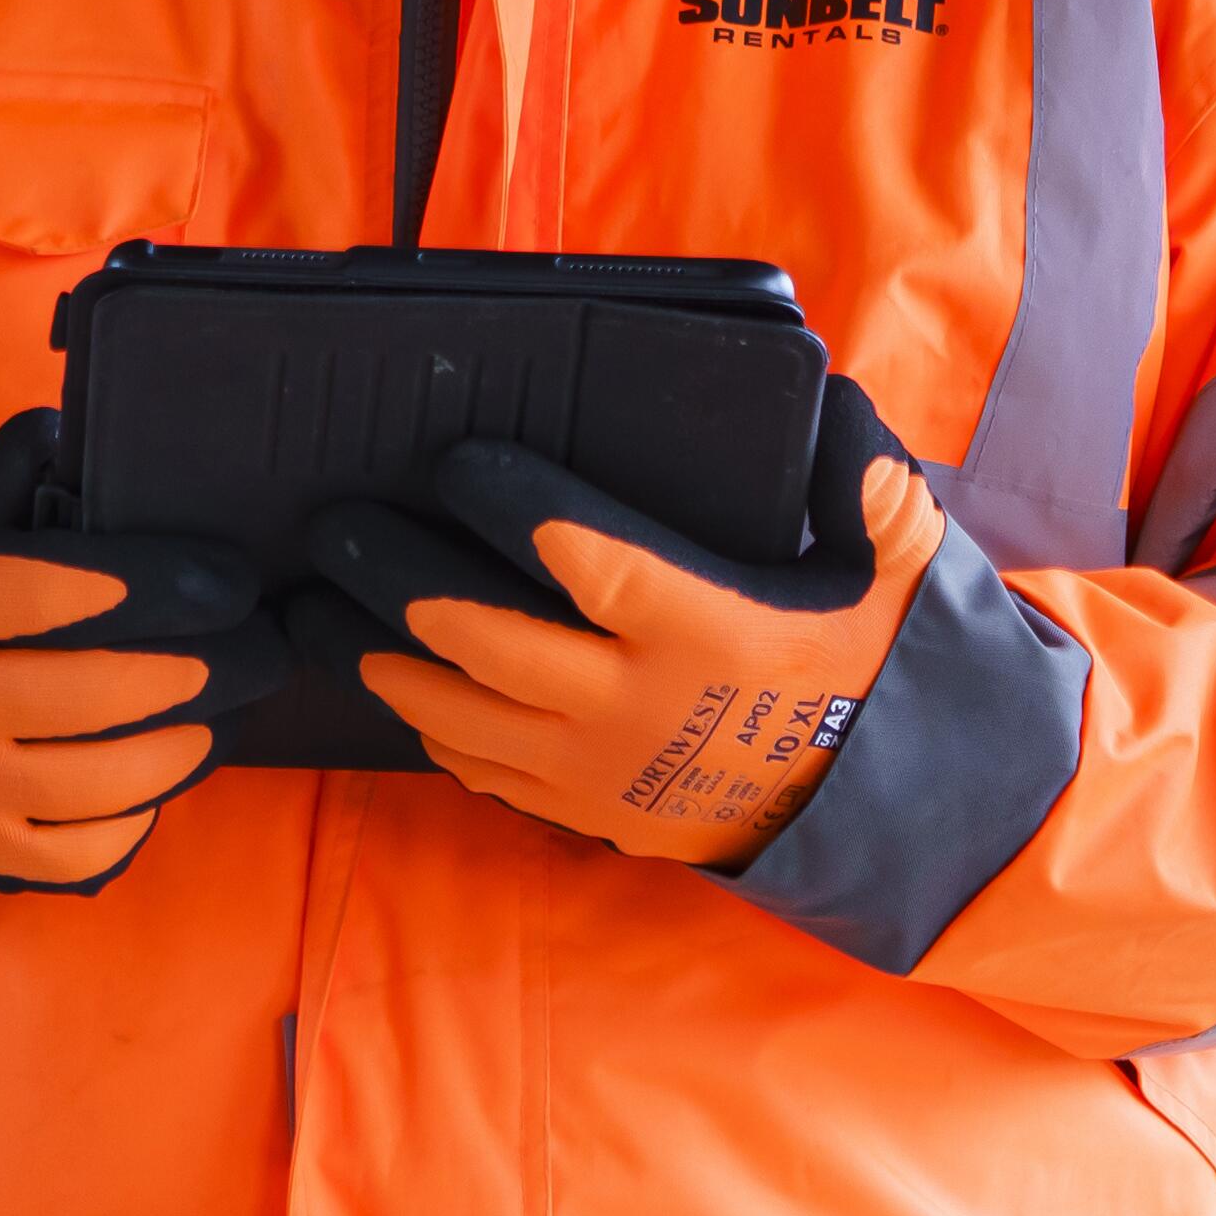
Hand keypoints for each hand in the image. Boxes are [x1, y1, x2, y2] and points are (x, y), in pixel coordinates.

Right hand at [0, 418, 263, 892]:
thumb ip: (2, 475)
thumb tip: (65, 438)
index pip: (63, 591)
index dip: (162, 584)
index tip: (231, 580)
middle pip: (106, 691)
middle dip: (212, 669)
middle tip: (263, 648)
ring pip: (107, 778)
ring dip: (192, 743)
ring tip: (228, 712)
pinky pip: (85, 850)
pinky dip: (138, 819)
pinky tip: (162, 777)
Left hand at [313, 377, 945, 870]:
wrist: (881, 808)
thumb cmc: (872, 665)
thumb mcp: (895, 568)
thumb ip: (866, 484)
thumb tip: (828, 402)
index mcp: (707, 631)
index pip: (587, 561)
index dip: (514, 507)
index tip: (456, 463)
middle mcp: (638, 709)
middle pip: (485, 640)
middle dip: (397, 578)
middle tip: (337, 526)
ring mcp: (601, 771)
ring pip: (457, 714)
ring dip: (379, 659)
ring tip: (320, 606)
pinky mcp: (585, 813)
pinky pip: (479, 770)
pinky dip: (425, 723)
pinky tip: (387, 677)